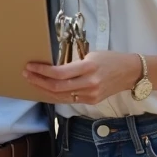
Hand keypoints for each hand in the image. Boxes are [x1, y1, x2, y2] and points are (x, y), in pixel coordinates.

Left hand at [23, 51, 140, 104]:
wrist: (129, 73)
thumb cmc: (109, 59)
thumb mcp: (91, 55)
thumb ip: (73, 64)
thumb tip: (51, 67)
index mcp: (88, 67)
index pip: (59, 73)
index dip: (41, 71)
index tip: (30, 66)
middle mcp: (89, 83)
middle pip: (57, 87)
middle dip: (38, 81)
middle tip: (26, 74)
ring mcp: (90, 95)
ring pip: (60, 96)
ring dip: (43, 89)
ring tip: (32, 81)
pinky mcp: (91, 101)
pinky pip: (68, 100)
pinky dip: (55, 95)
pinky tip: (45, 89)